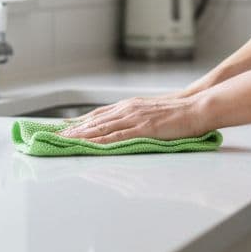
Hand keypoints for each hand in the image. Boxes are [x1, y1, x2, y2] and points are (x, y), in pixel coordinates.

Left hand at [61, 94, 209, 144]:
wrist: (197, 106)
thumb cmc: (178, 112)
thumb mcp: (150, 111)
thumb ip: (133, 118)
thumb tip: (119, 128)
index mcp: (128, 106)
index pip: (97, 115)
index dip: (78, 122)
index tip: (61, 128)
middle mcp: (127, 109)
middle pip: (93, 121)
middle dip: (72, 130)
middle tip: (53, 136)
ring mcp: (134, 118)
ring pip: (101, 128)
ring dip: (80, 135)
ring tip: (63, 141)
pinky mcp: (143, 128)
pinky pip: (118, 136)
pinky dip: (101, 141)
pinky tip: (90, 145)